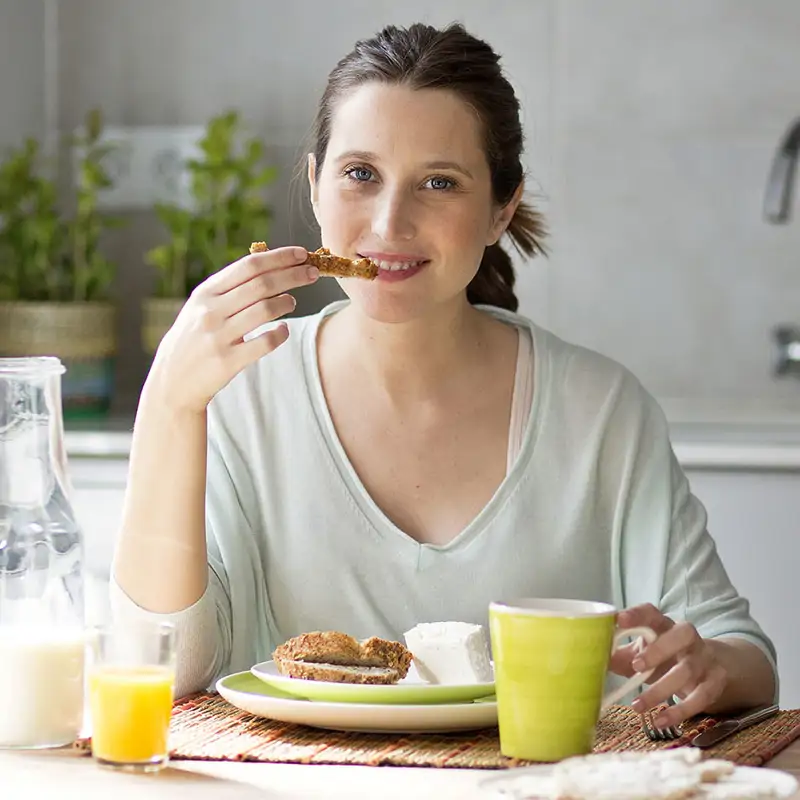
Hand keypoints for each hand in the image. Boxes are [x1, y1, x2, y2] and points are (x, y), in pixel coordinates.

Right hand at [148, 245, 318, 412]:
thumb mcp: (201, 307)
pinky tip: (284, 330)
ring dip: (286, 302)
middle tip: (313, 272)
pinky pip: (265, 343)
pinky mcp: (228, 361)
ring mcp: (219, 336)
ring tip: (292, 301)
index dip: (279, 258)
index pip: (248, 266)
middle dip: (292, 275)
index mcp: (205, 293)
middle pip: (261, 284)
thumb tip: (269, 265)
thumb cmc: (194, 339)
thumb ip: (229, 288)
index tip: (301, 254)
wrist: (173, 381)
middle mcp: (211, 311)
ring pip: (265, 310)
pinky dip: (280, 334)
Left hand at [608, 603, 727, 726]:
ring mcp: (704, 659)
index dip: (637, 614)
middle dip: (659, 650)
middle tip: (636, 665)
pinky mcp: (715, 682)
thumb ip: (620, 655)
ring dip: (661, 689)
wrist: (708, 666)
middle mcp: (688, 638)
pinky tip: (661, 721)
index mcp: (664, 625)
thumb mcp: (643, 652)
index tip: (619, 620)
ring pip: (688, 671)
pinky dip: (681, 711)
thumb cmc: (664, 655)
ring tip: (637, 706)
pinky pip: (702, 697)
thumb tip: (593, 660)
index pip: (652, 613)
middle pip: (681, 635)